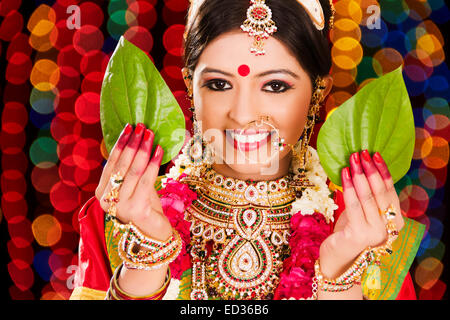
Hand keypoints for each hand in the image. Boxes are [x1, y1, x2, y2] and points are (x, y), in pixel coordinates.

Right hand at [95, 123, 171, 240]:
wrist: (153, 233)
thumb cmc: (144, 205)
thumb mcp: (133, 185)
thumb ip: (129, 169)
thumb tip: (136, 140)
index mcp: (102, 192)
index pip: (111, 163)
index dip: (120, 143)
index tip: (130, 127)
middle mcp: (106, 200)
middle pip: (122, 165)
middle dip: (133, 143)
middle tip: (142, 127)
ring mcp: (120, 206)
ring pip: (133, 171)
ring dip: (143, 150)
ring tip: (151, 135)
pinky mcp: (136, 209)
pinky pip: (146, 180)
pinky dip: (153, 163)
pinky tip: (159, 151)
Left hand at [319, 150, 403, 278]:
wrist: (337, 260)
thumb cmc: (349, 233)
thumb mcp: (363, 214)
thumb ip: (368, 199)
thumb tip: (362, 168)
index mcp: (395, 222)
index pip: (391, 192)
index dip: (383, 172)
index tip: (375, 155)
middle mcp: (389, 229)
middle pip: (381, 192)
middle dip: (370, 170)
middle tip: (362, 152)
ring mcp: (375, 233)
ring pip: (368, 197)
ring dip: (359, 175)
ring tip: (352, 159)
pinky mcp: (359, 234)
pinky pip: (353, 205)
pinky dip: (348, 187)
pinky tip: (344, 174)